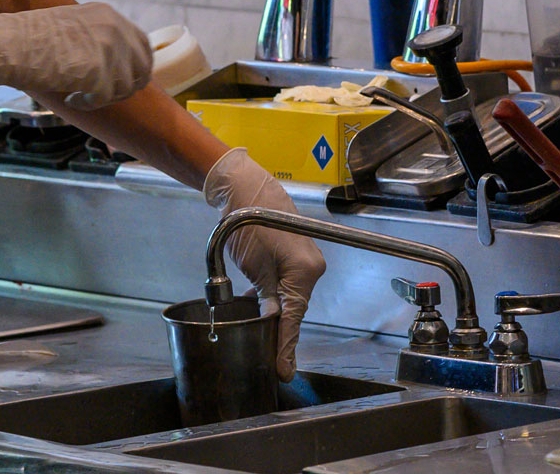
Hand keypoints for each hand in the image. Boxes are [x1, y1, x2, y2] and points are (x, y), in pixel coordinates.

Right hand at [0, 3, 151, 109]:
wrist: (11, 43)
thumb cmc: (30, 38)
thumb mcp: (72, 25)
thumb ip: (97, 38)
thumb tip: (113, 65)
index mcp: (110, 15)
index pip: (142, 45)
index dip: (136, 67)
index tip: (121, 82)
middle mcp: (116, 28)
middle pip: (143, 68)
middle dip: (126, 87)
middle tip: (103, 95)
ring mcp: (109, 49)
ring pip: (126, 87)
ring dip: (106, 97)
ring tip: (82, 95)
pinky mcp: (100, 72)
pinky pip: (104, 99)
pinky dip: (89, 104)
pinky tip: (72, 100)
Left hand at [204, 147, 326, 380]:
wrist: (247, 189)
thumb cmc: (249, 222)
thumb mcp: (254, 267)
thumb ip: (266, 299)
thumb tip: (272, 325)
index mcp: (305, 272)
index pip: (294, 318)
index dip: (285, 346)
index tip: (283, 370)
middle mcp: (312, 268)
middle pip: (295, 310)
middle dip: (280, 332)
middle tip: (271, 361)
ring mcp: (306, 262)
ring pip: (290, 298)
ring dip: (276, 314)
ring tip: (263, 339)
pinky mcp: (295, 257)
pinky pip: (287, 286)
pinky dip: (275, 298)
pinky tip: (261, 308)